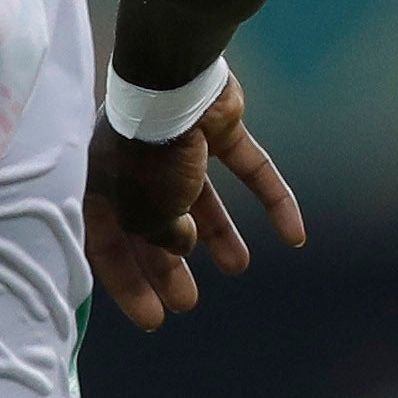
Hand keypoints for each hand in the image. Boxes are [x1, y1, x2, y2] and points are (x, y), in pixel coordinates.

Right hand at [85, 78, 304, 334]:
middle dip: (172, 264)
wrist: (174, 77)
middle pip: (155, 223)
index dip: (130, 285)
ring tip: (239, 266)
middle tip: (188, 302)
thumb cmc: (149, 152)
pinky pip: (250, 169)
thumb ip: (160, 237)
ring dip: (220, 233)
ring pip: (202, 196)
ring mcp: (180, 141)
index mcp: (103, 182)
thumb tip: (180, 246)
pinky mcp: (221, 125)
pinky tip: (295, 235)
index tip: (154, 320)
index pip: (109, 243)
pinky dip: (273, 200)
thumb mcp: (145, 211)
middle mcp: (137, 163)